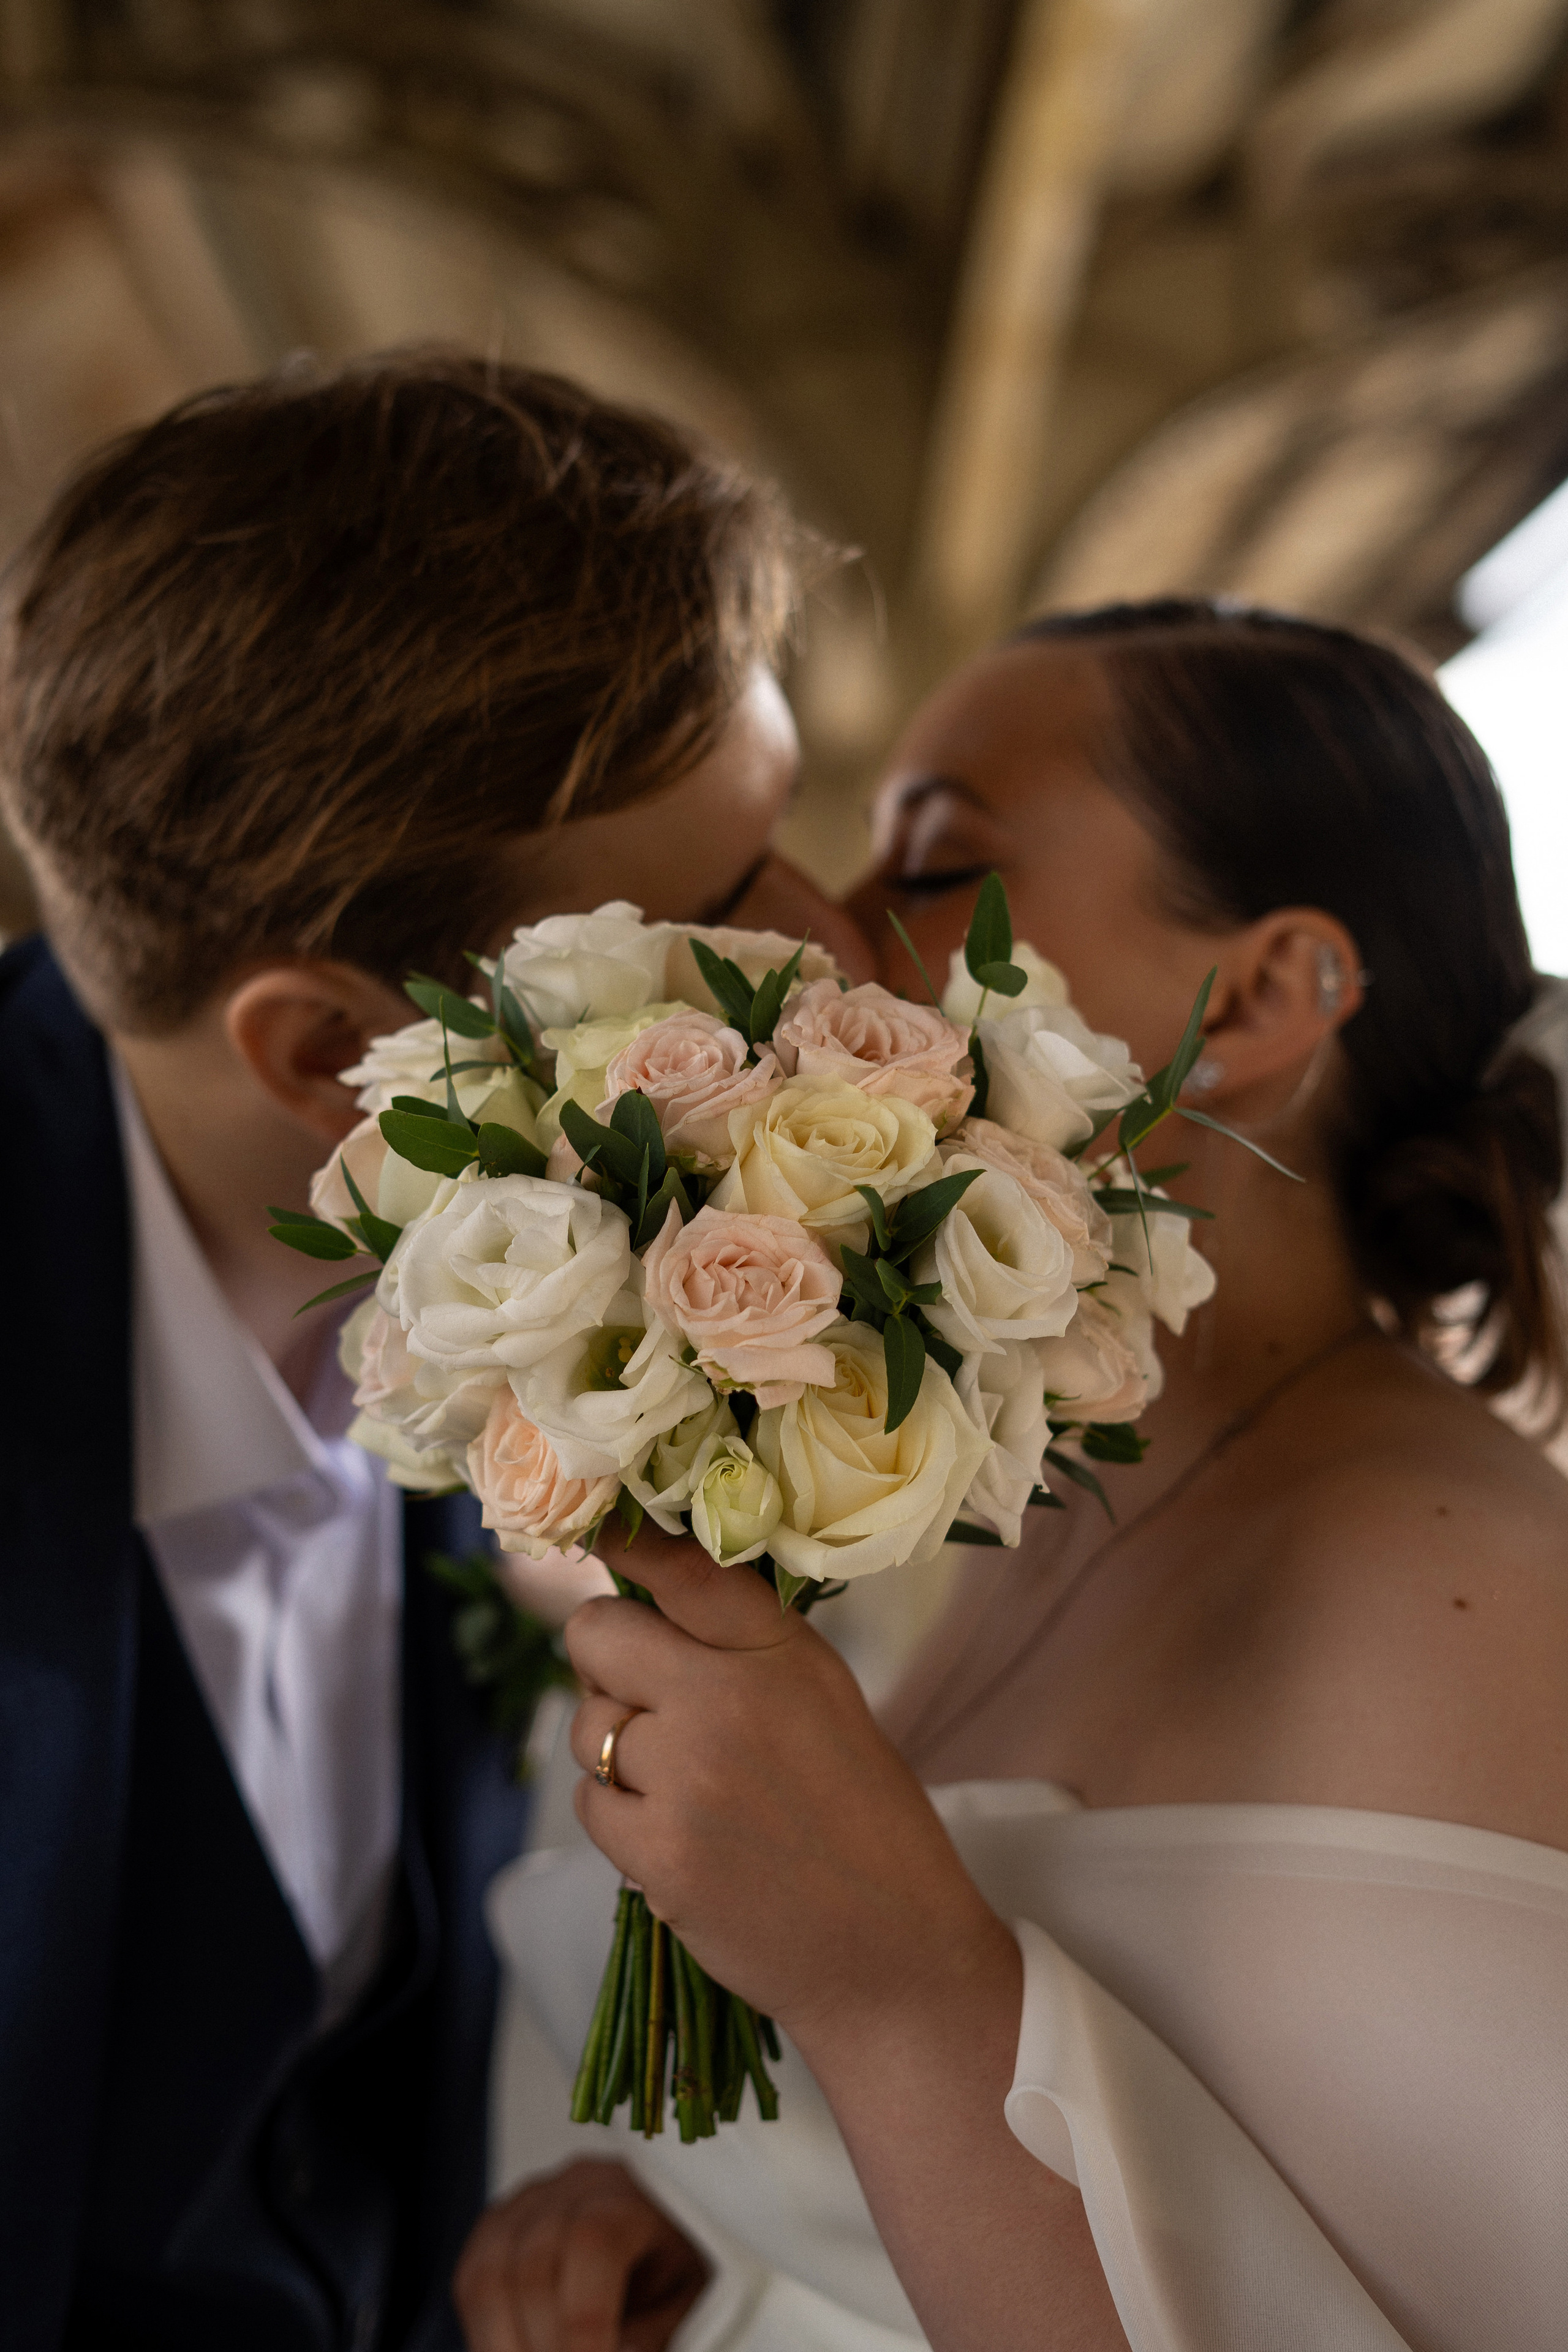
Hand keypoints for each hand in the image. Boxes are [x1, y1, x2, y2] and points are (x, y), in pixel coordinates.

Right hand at [454, 2158, 707, 2351]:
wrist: (662, 2218)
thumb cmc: (680, 2263)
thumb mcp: (689, 2299)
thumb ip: (652, 2333)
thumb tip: (615, 2351)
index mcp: (631, 2195)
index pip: (592, 2243)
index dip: (584, 2323)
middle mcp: (572, 2185)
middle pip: (532, 2268)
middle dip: (544, 2347)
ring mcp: (527, 2201)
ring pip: (489, 2276)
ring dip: (506, 2345)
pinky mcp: (496, 2225)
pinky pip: (473, 2280)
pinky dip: (488, 2332)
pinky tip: (517, 2350)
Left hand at [565, 1527, 1008, 2063]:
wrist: (895, 1955)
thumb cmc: (863, 1820)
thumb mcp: (826, 1700)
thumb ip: (741, 1646)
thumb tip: (644, 1601)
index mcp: (782, 1654)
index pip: (684, 1568)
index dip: (627, 1542)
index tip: (597, 1530)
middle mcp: (729, 1699)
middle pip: (597, 1637)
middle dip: (604, 1661)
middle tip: (642, 1697)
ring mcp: (688, 1779)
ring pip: (587, 1727)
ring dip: (615, 1752)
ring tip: (683, 1787)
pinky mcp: (659, 1856)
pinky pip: (589, 1802)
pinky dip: (620, 1818)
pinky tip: (678, 1836)